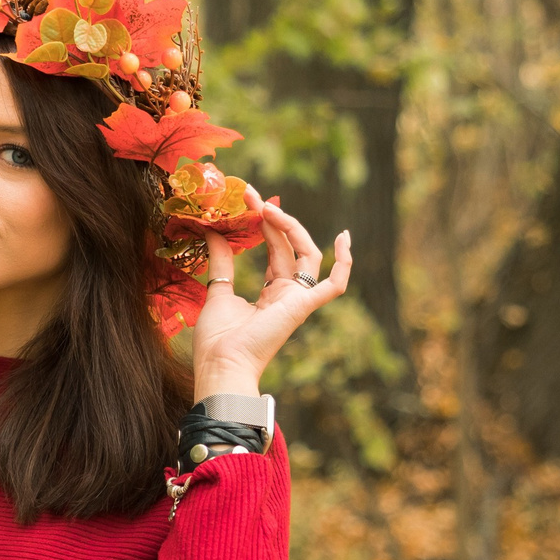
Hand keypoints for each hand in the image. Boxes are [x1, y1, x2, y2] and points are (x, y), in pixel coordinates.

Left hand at [189, 187, 351, 399]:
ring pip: (308, 255)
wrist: (221, 364)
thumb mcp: (217, 291)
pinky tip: (344, 237)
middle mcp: (287, 295)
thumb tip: (214, 231)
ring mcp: (297, 300)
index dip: (265, 225)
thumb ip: (222, 261)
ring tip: (268, 207)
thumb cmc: (218, 340)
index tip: (248, 201)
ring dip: (291, 228)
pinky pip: (334, 285)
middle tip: (251, 195)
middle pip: (289, 247)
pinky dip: (344, 263)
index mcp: (270, 294)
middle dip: (273, 219)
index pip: (276, 251)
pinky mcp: (303, 307)